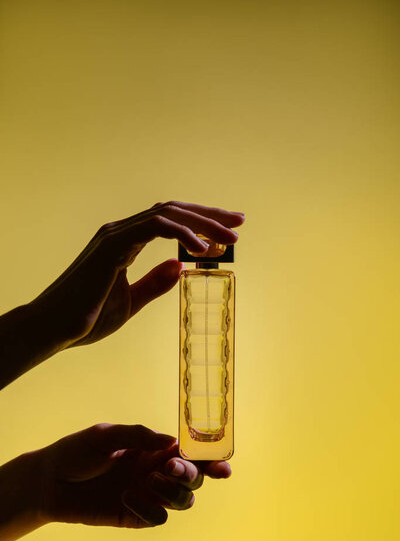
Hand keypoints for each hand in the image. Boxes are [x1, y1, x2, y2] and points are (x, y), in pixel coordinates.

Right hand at [31, 201, 244, 348]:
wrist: (55, 329)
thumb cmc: (87, 318)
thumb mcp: (132, 301)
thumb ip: (155, 283)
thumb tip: (181, 266)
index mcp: (125, 242)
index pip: (169, 221)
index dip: (200, 222)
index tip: (227, 231)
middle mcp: (121, 231)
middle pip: (173, 211)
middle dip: (209, 215)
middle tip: (239, 224)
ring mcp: (115, 234)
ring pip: (167, 213)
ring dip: (202, 223)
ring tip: (228, 239)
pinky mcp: (112, 244)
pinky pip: (154, 227)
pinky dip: (182, 233)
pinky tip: (201, 249)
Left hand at [39, 423, 230, 528]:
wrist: (49, 481)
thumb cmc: (77, 451)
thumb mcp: (107, 434)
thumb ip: (139, 436)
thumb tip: (172, 442)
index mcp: (153, 449)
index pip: (190, 453)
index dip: (211, 459)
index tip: (223, 466)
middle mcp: (155, 471)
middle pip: (194, 478)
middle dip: (190, 473)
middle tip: (168, 467)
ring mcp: (146, 495)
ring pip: (182, 500)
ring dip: (173, 491)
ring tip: (147, 481)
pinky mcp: (133, 516)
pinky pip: (157, 518)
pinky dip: (149, 510)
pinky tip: (126, 499)